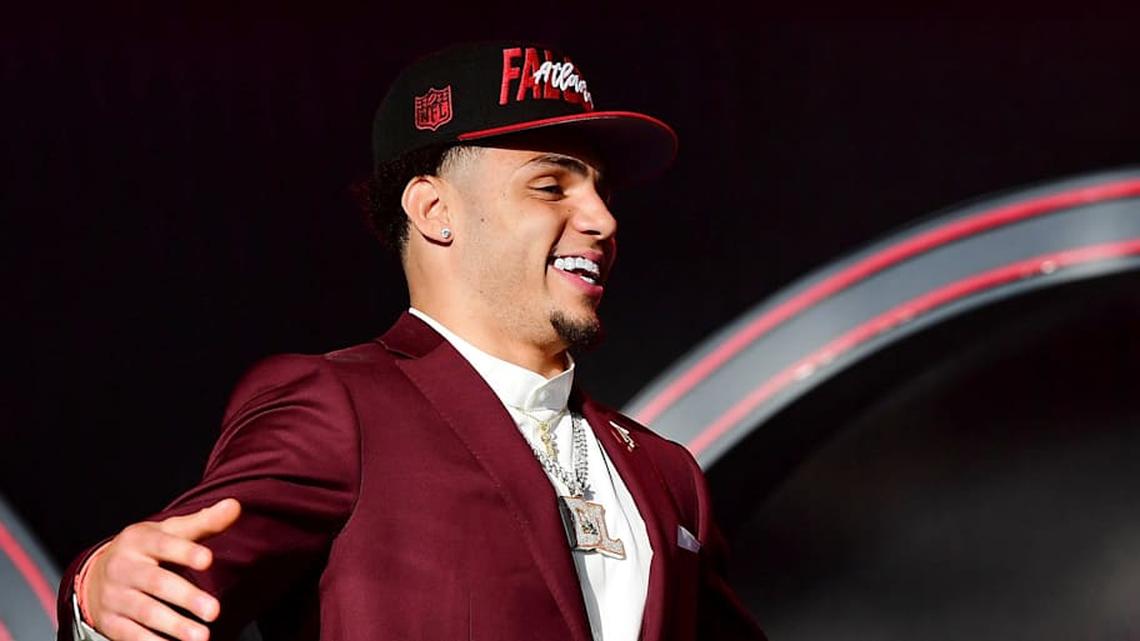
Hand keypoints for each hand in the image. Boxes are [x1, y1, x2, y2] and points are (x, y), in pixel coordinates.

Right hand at [81, 498, 241, 640]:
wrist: (94, 574)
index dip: (185, 552)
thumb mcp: (169, 532)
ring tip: (202, 637)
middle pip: (156, 582)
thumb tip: (235, 505)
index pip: (164, 544)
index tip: (208, 560)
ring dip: (174, 625)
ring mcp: (114, 596)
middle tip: (214, 611)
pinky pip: (130, 634)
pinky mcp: (110, 621)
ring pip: (144, 611)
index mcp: (139, 541)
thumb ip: (203, 522)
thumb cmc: (146, 550)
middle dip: (186, 597)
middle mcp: (123, 567)